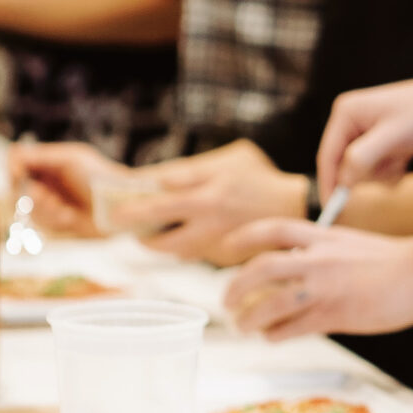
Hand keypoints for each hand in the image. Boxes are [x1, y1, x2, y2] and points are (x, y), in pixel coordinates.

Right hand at [8, 140, 128, 235]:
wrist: (122, 203)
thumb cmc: (99, 174)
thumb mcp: (70, 159)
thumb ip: (40, 156)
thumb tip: (13, 154)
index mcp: (47, 163)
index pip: (17, 163)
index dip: (13, 170)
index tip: (18, 174)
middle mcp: (46, 182)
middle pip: (17, 189)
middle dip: (30, 196)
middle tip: (47, 197)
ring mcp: (51, 202)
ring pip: (29, 209)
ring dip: (45, 210)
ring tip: (64, 208)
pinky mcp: (59, 221)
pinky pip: (44, 224)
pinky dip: (56, 220)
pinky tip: (71, 217)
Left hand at [134, 140, 308, 264]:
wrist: (297, 208)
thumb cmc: (261, 177)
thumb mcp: (233, 157)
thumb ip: (197, 167)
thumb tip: (157, 178)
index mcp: (212, 180)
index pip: (162, 184)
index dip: (134, 190)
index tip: (114, 197)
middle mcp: (211, 209)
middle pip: (159, 218)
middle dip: (133, 221)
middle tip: (117, 222)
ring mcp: (217, 235)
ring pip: (171, 245)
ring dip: (153, 242)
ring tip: (143, 236)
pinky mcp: (222, 255)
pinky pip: (190, 254)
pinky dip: (177, 249)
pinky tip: (172, 241)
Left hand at [217, 224, 412, 340]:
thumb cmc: (397, 260)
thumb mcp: (352, 244)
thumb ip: (325, 253)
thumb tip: (299, 268)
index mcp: (323, 237)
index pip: (274, 230)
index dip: (244, 236)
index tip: (227, 246)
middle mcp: (318, 259)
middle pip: (261, 268)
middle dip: (236, 285)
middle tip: (227, 299)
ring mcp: (325, 287)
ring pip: (271, 302)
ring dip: (250, 317)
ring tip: (242, 325)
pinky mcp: (336, 314)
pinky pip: (293, 327)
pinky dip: (276, 334)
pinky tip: (272, 337)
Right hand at [316, 76, 412, 195]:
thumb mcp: (394, 136)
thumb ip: (363, 157)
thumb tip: (342, 181)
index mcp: (346, 113)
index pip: (327, 155)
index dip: (329, 183)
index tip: (332, 210)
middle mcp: (352, 123)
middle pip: (344, 167)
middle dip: (369, 172)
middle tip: (393, 163)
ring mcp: (366, 135)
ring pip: (362, 172)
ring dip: (383, 172)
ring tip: (403, 155)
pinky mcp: (382, 146)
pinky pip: (377, 171)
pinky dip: (391, 171)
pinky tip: (407, 157)